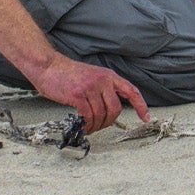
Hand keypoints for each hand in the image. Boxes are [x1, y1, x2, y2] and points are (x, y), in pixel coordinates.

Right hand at [29, 54, 150, 132]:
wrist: (48, 66)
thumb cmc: (68, 74)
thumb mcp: (93, 76)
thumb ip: (104, 89)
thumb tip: (111, 109)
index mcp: (109, 76)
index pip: (131, 91)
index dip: (141, 105)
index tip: (146, 117)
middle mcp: (103, 80)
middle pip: (115, 108)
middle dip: (109, 122)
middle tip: (100, 126)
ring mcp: (90, 87)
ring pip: (101, 114)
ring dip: (95, 126)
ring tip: (89, 127)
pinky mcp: (78, 95)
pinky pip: (87, 116)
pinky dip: (86, 124)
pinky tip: (82, 125)